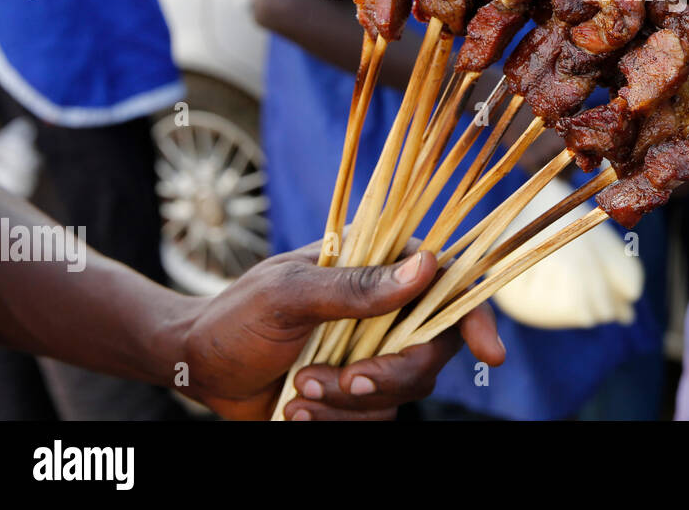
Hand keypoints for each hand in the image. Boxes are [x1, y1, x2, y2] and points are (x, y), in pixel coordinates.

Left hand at [179, 241, 505, 420]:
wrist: (198, 368)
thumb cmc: (237, 315)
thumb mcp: (289, 292)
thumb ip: (357, 286)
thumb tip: (428, 265)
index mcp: (380, 267)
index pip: (449, 284)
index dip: (476, 316)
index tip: (489, 355)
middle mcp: (387, 310)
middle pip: (432, 350)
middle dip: (390, 374)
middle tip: (343, 379)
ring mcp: (375, 354)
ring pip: (404, 392)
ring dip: (349, 401)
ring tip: (297, 392)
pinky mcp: (358, 395)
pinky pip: (375, 419)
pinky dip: (337, 422)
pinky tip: (296, 411)